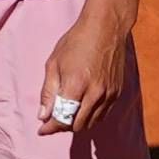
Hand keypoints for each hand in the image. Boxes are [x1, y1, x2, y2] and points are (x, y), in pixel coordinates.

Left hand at [38, 0, 139, 137]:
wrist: (106, 28)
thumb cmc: (76, 42)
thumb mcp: (54, 64)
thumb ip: (48, 92)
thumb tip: (42, 115)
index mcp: (76, 85)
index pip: (62, 118)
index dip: (50, 128)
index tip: (42, 130)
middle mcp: (95, 93)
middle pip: (77, 125)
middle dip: (62, 126)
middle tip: (53, 119)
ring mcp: (109, 94)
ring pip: (91, 123)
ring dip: (77, 123)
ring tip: (67, 114)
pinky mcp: (117, 92)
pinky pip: (103, 114)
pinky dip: (90, 116)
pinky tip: (82, 108)